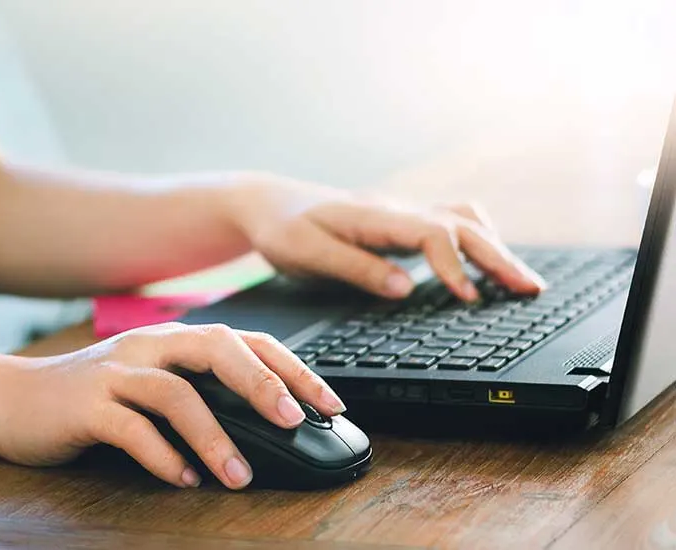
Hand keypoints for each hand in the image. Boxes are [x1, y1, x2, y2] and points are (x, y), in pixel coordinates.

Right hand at [0, 322, 344, 489]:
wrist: (14, 400)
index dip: (290, 367)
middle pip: (216, 349)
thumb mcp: (152, 384)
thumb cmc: (93, 398)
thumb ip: (200, 395)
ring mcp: (114, 372)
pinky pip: (131, 429)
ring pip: (175, 394)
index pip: (245, 341)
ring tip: (238, 474)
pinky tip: (183, 480)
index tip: (327, 402)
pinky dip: (163, 457)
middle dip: (260, 383)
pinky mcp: (86, 405)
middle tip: (292, 421)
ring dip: (213, 435)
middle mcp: (148, 346)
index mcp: (173, 340)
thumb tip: (265, 429)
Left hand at [224, 174, 546, 300]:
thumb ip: (355, 269)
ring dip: (495, 248)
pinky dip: (478, 241)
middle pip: (461, 225)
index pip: (431, 233)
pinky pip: (451, 224)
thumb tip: (405, 289)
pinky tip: (487, 261)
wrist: (270, 203)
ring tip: (521, 280)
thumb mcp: (306, 253)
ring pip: (463, 221)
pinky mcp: (401, 223)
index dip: (455, 265)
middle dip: (498, 258)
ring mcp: (402, 213)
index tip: (470, 299)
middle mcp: (396, 209)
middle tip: (530, 289)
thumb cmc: (283, 229)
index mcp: (374, 215)